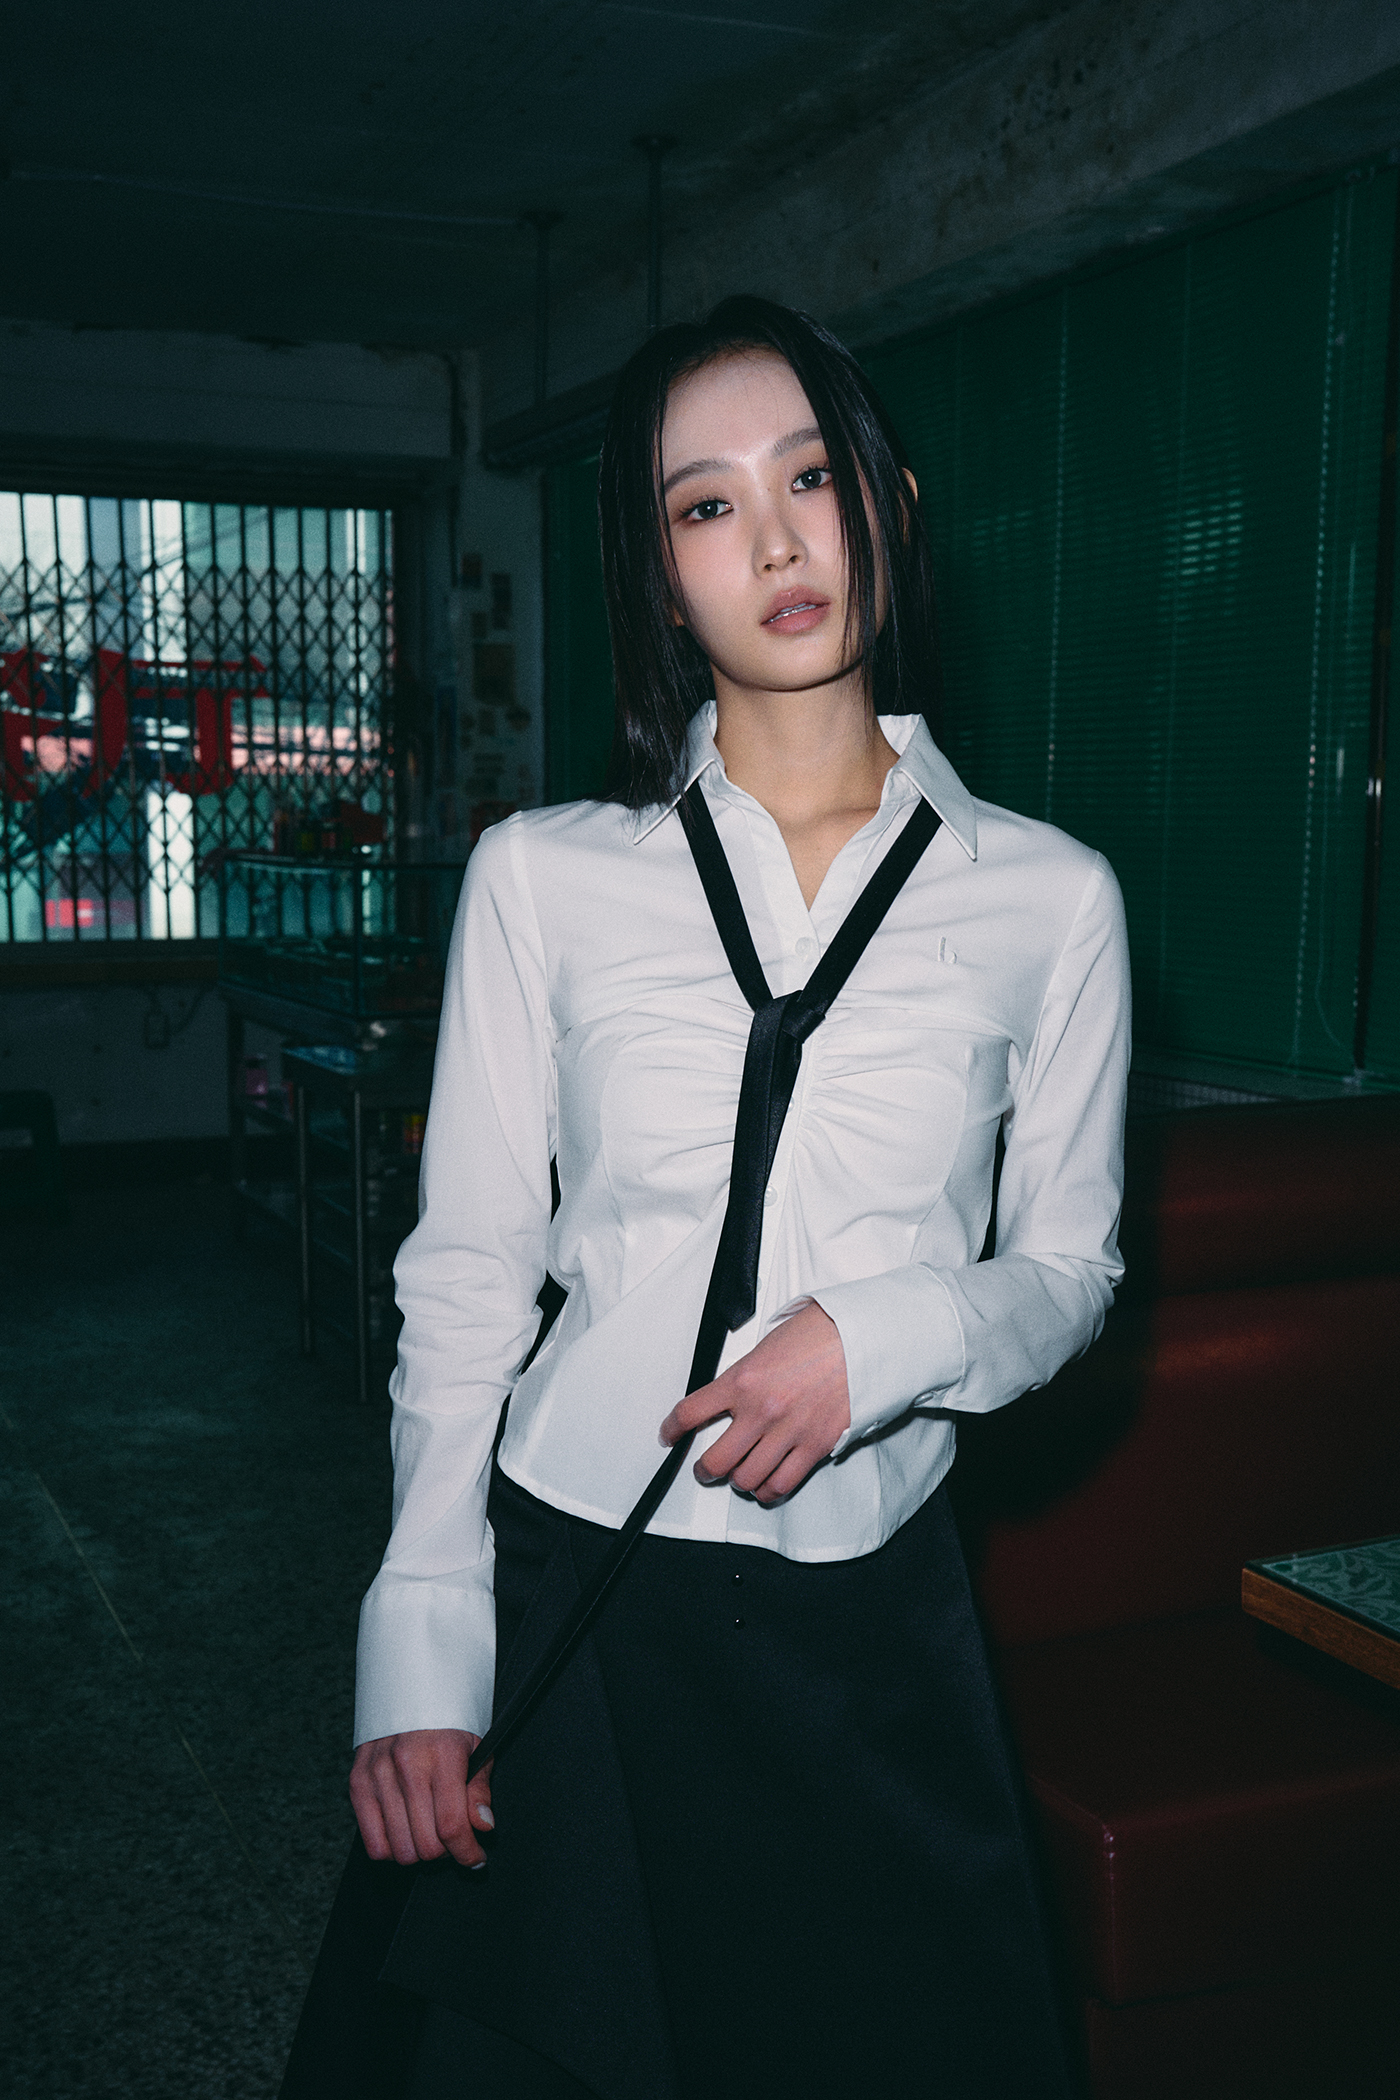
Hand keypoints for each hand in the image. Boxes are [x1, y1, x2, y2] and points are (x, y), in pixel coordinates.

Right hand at [350, 1727, 494, 1867]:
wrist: (408, 1686)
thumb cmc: (447, 1720)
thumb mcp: (476, 1745)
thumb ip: (479, 1790)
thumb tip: (483, 1827)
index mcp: (442, 1754)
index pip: (452, 1826)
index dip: (467, 1852)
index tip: (476, 1858)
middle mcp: (406, 1765)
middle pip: (426, 1845)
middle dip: (447, 1852)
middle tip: (454, 1838)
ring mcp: (377, 1775)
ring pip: (400, 1850)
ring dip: (420, 1852)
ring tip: (430, 1833)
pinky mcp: (357, 1782)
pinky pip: (373, 1843)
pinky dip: (392, 1848)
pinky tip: (406, 1833)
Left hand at [659, 1300, 849, 1504]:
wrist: (864, 1338)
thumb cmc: (821, 1332)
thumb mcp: (768, 1342)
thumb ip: (745, 1373)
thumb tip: (730, 1393)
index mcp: (743, 1379)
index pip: (690, 1412)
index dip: (671, 1429)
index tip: (668, 1435)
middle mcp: (760, 1410)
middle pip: (715, 1460)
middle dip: (703, 1469)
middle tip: (703, 1468)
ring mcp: (788, 1431)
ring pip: (746, 1479)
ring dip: (737, 1481)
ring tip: (737, 1477)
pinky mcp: (815, 1446)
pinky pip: (781, 1484)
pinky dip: (768, 1491)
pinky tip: (765, 1486)